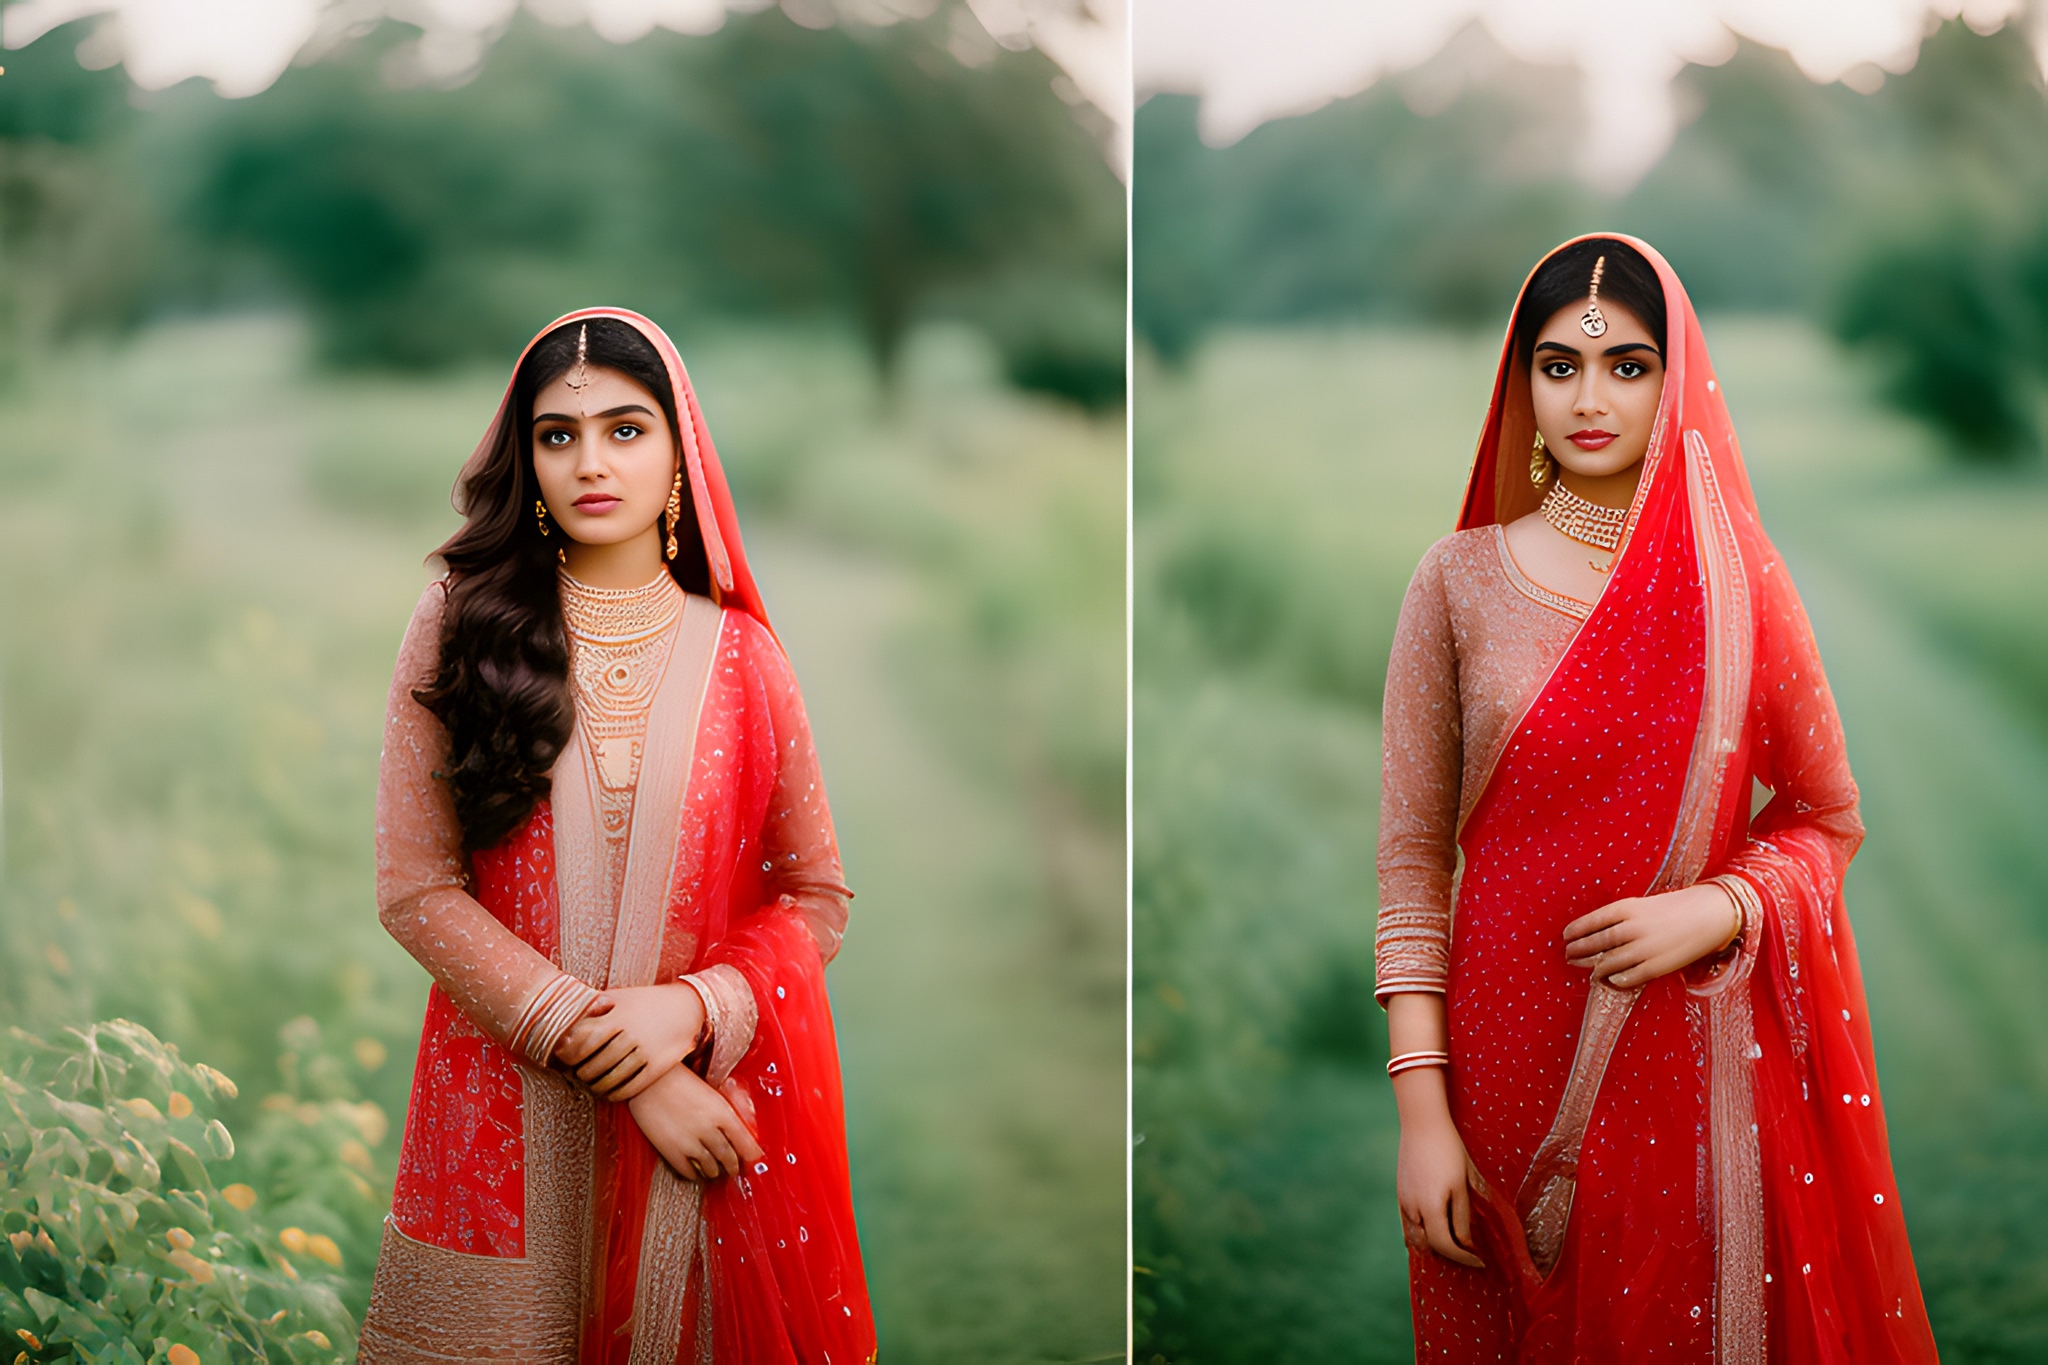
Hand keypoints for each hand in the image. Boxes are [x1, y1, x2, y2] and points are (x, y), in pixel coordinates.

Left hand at [552, 983, 704, 1101]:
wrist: (686, 1007)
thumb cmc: (645, 1001)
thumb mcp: (621, 996)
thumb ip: (594, 1007)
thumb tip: (565, 1023)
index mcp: (617, 1016)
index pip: (580, 1043)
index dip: (567, 1055)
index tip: (563, 1058)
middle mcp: (630, 1035)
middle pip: (592, 1065)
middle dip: (580, 1073)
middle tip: (576, 1074)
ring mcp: (644, 1052)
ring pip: (609, 1080)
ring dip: (594, 1086)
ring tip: (590, 1084)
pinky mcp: (657, 1067)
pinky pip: (629, 1088)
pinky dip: (614, 1094)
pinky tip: (608, 1092)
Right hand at [627, 1065, 764, 1181]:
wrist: (649, 1079)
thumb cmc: (680, 1080)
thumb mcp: (711, 1092)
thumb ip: (726, 1112)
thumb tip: (740, 1129)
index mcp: (722, 1112)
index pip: (745, 1142)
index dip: (751, 1155)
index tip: (752, 1159)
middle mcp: (709, 1129)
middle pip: (729, 1158)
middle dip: (733, 1166)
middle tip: (734, 1169)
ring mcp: (689, 1142)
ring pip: (710, 1168)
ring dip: (714, 1171)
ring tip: (714, 1170)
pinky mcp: (670, 1150)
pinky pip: (689, 1172)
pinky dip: (695, 1175)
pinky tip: (695, 1171)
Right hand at [1394, 1075, 1483, 1268]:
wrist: (1422, 1123)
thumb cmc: (1449, 1150)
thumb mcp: (1462, 1183)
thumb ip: (1461, 1215)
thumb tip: (1464, 1242)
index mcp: (1431, 1207)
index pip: (1447, 1245)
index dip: (1465, 1258)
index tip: (1480, 1261)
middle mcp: (1413, 1209)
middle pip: (1429, 1246)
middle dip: (1449, 1256)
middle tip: (1468, 1257)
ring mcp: (1403, 1201)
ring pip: (1414, 1238)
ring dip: (1431, 1248)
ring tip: (1450, 1249)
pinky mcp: (1399, 1193)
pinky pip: (1406, 1225)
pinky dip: (1418, 1236)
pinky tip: (1429, 1234)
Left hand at [1563, 882, 1739, 988]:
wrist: (1709, 915)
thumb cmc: (1674, 908)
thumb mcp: (1643, 904)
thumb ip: (1620, 918)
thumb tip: (1595, 935)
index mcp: (1627, 907)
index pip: (1592, 921)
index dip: (1576, 930)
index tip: (1565, 936)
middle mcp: (1632, 927)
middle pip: (1597, 943)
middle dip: (1579, 950)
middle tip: (1568, 955)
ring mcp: (1644, 948)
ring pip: (1608, 962)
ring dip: (1594, 968)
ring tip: (1588, 970)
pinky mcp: (1657, 966)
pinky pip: (1628, 977)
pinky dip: (1615, 979)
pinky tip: (1610, 979)